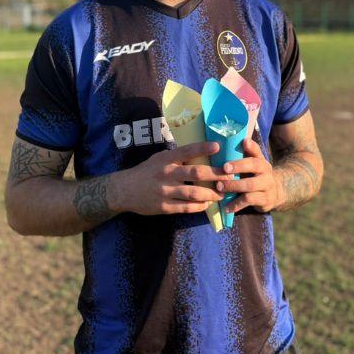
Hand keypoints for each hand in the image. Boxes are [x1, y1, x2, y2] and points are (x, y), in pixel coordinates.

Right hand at [112, 141, 231, 215]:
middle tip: (230, 176)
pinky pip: (187, 207)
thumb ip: (177, 158)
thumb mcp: (158, 159)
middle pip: (196, 173)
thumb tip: (201, 153)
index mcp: (165, 160)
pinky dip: (200, 206)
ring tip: (222, 194)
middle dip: (216, 175)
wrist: (124, 190)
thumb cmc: (146, 172)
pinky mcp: (164, 206)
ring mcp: (165, 191)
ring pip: (195, 193)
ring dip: (212, 194)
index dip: (202, 148)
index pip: (186, 151)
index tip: (217, 147)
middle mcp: (166, 174)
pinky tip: (206, 203)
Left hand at [217, 138, 283, 213]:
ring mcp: (266, 187)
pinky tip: (225, 208)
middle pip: (254, 167)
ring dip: (234, 186)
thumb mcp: (253, 163)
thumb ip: (246, 153)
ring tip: (219, 188)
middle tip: (222, 169)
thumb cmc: (255, 175)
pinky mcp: (265, 200)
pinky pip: (249, 202)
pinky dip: (236, 205)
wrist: (275, 192)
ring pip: (250, 186)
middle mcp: (266, 172)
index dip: (248, 149)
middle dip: (238, 167)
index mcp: (261, 161)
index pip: (256, 153)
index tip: (238, 145)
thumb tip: (241, 139)